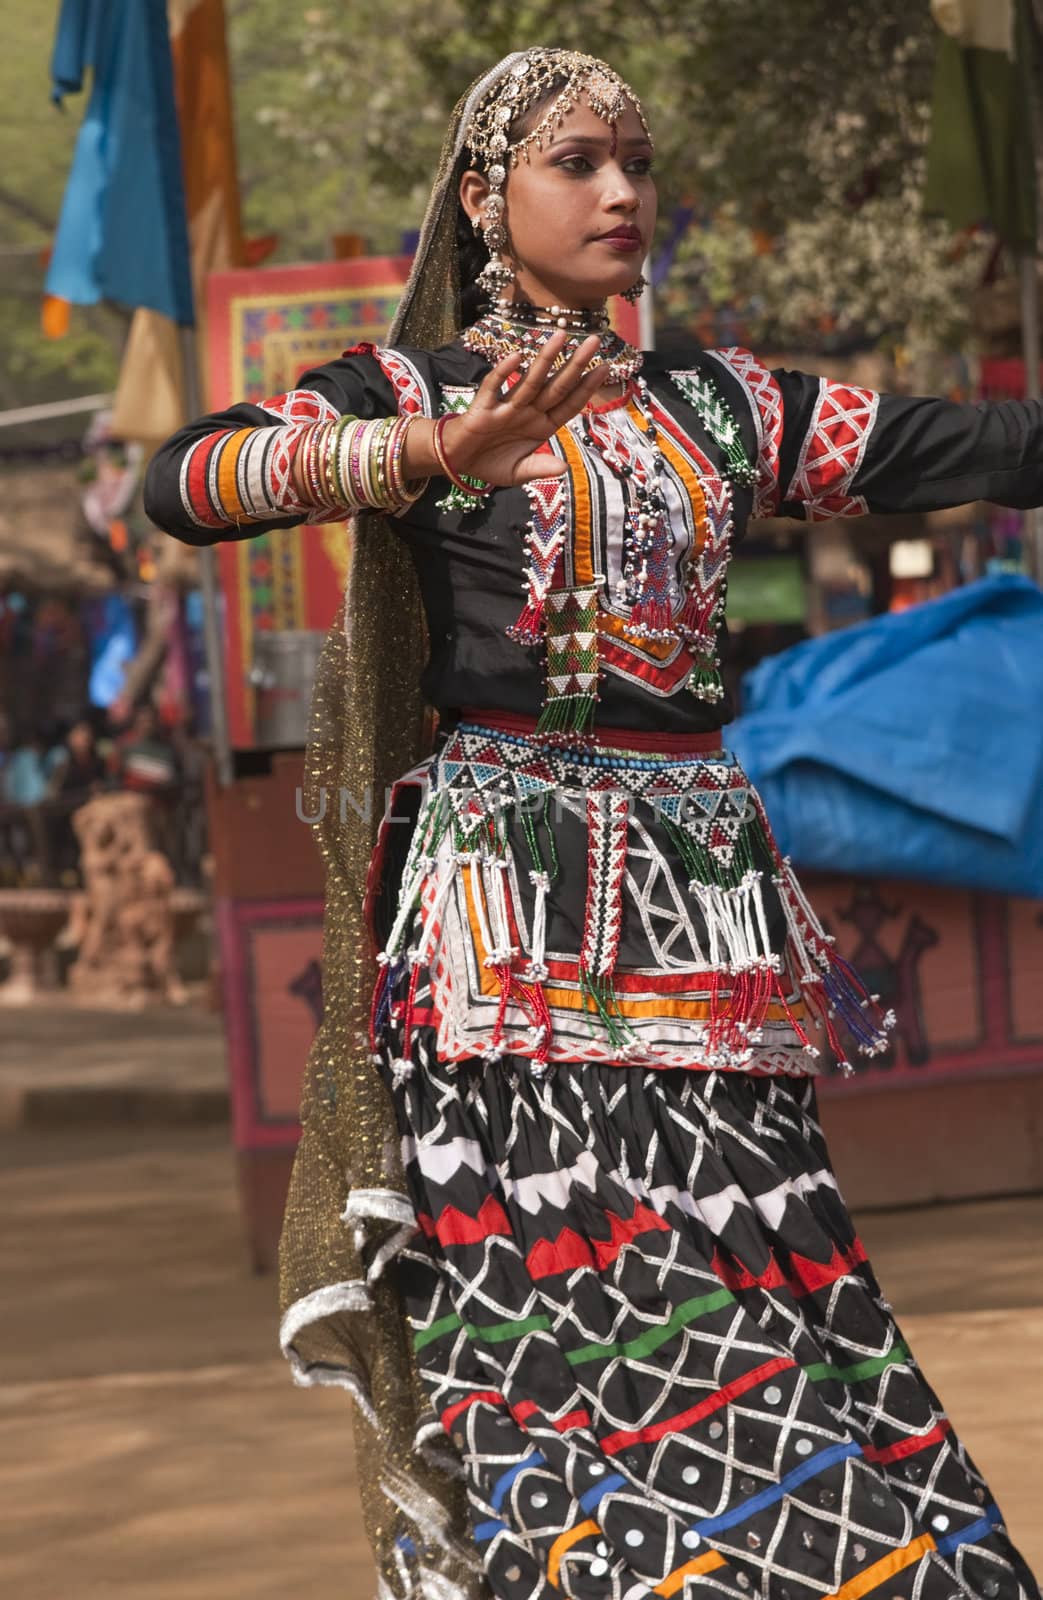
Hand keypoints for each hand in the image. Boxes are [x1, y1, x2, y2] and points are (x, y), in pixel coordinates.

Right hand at [424, 332, 613, 487]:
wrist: (457, 461)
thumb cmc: (490, 463)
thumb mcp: (518, 473)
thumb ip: (539, 469)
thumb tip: (563, 468)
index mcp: (540, 426)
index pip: (568, 405)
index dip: (586, 388)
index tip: (604, 368)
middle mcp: (528, 412)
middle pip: (556, 386)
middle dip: (576, 365)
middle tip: (596, 341)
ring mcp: (506, 408)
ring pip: (530, 381)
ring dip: (545, 360)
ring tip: (561, 336)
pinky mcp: (483, 408)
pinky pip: (493, 387)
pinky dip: (503, 374)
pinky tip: (516, 358)